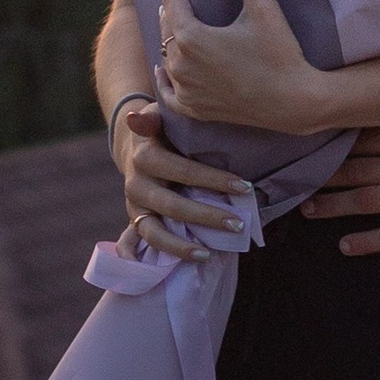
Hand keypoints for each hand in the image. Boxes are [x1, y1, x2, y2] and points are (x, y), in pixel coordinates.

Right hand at [115, 99, 249, 262]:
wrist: (136, 147)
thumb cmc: (162, 131)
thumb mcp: (158, 118)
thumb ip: (151, 118)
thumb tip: (135, 118)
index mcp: (145, 157)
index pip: (183, 171)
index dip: (213, 180)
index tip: (245, 188)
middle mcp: (137, 184)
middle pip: (173, 206)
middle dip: (207, 217)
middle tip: (239, 224)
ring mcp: (134, 206)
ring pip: (154, 232)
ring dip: (180, 246)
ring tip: (208, 254)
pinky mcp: (136, 220)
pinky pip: (145, 242)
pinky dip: (161, 253)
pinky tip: (187, 260)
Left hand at [158, 0, 332, 134]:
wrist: (295, 102)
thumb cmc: (280, 53)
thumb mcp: (262, 6)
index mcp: (191, 37)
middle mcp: (180, 65)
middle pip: (166, 26)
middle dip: (173, 4)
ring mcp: (186, 89)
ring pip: (167, 56)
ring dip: (170, 37)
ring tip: (176, 20)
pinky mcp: (195, 109)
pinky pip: (169, 93)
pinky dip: (165, 79)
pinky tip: (163, 70)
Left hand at [304, 108, 379, 254]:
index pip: (367, 136)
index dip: (337, 140)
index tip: (311, 141)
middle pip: (358, 169)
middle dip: (325, 174)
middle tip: (294, 178)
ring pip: (366, 202)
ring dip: (335, 205)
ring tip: (308, 210)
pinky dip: (368, 242)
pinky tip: (346, 246)